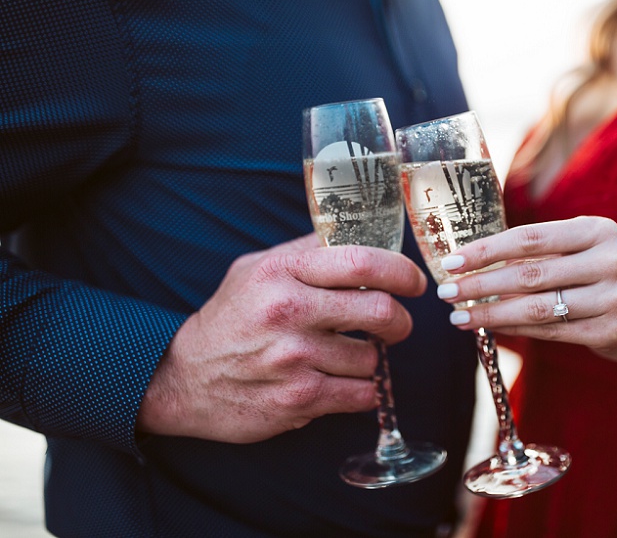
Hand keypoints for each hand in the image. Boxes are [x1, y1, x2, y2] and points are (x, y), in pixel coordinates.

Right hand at [138, 233, 426, 442]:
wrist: (183, 378)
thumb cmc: (231, 318)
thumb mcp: (257, 268)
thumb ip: (308, 252)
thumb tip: (367, 237)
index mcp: (282, 271)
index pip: (362, 261)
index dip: (401, 271)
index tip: (414, 281)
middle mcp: (289, 312)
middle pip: (380, 311)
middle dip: (400, 320)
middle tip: (396, 323)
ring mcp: (294, 358)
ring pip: (373, 357)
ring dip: (372, 359)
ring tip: (350, 355)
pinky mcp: (299, 398)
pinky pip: (361, 394)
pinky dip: (362, 390)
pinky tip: (343, 381)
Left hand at [436, 216, 616, 362]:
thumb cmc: (596, 276)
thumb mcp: (577, 251)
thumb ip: (536, 253)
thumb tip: (470, 261)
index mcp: (597, 229)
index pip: (530, 237)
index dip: (486, 250)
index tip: (452, 261)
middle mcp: (610, 260)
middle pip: (530, 273)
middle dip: (480, 284)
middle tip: (446, 292)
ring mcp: (616, 297)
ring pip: (537, 307)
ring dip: (491, 312)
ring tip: (459, 317)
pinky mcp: (612, 330)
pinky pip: (551, 331)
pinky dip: (515, 329)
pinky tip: (489, 327)